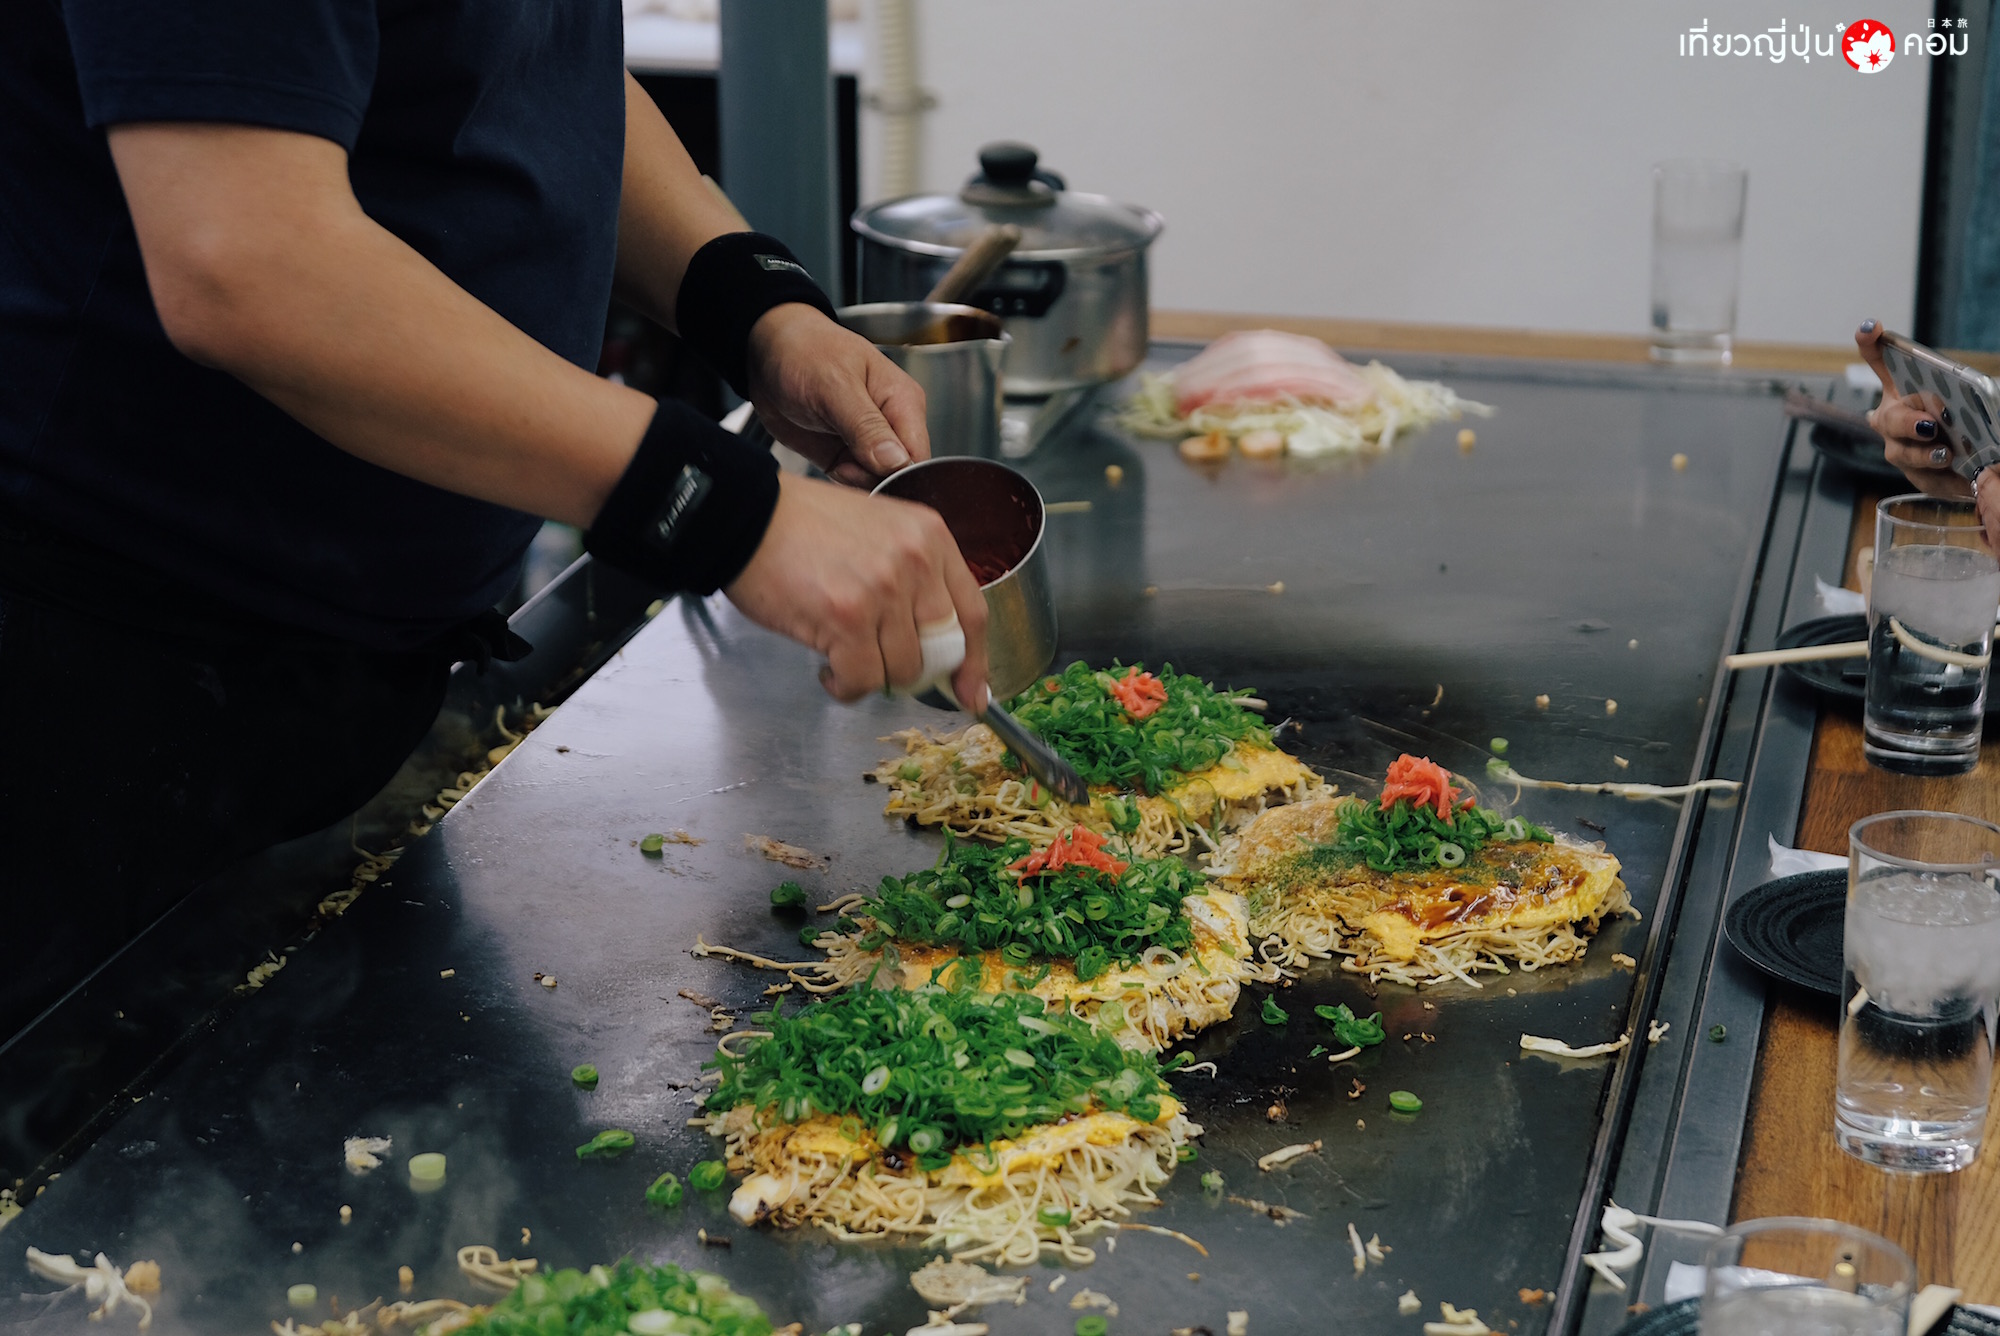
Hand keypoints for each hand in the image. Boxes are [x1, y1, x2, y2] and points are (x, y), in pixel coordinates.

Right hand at [725, 472, 988, 705]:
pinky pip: (864, 680)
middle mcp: (915, 562)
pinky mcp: (847, 619)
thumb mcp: (880, 532)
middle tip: (885, 672)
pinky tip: (828, 668)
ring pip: (903, 670)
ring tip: (844, 657)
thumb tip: (939, 645)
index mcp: (929, 537)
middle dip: (917, 674)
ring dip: (873, 677)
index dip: (975, 662)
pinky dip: (845, 687)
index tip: (972, 692)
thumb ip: (915, 578)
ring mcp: (883, 590)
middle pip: (943, 649)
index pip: (973, 612)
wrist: (747, 516)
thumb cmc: (804, 526)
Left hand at [744, 304, 930, 487]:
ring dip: (856, 482)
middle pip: (901, 474)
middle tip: (845, 466)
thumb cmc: (804, 352)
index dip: (899, 472)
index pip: (918, 453)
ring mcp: (868, 443)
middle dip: (875, 479)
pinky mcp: (845, 457)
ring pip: (878, 482)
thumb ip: (866, 426)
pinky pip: (855, 484)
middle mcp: (891, 425)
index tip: (868, 469)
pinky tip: (831, 465)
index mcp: (903, 401)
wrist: (766, 354)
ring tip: (836, 461)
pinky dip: (843, 482)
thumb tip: (897, 461)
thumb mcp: (835, 386)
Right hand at [1856, 319, 1967, 500]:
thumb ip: (1958, 388)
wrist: (1982, 456)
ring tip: (1945, 454)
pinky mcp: (1915, 475)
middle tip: (1928, 424)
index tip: (1871, 329)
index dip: (1870, 345)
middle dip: (1906, 421)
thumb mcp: (1969, 395)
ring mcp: (1899, 447)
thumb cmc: (1969, 418)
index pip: (1880, 362)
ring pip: (1900, 452)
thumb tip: (1931, 369)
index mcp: (1904, 388)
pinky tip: (1964, 483)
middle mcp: (1894, 417)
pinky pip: (1923, 479)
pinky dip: (1942, 480)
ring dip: (1920, 454)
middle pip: (1889, 418)